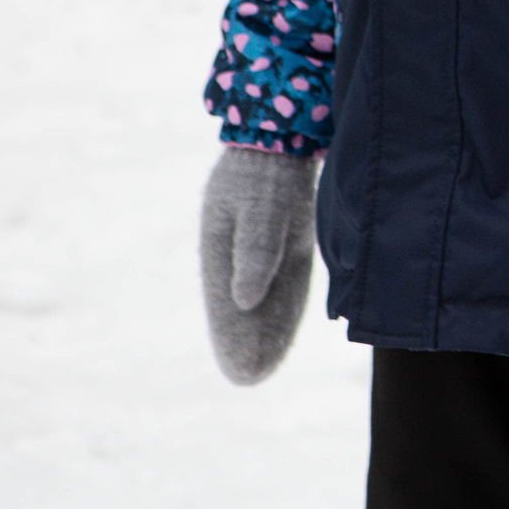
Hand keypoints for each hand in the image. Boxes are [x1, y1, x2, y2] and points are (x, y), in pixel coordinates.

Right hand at [199, 146, 317, 384]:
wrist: (285, 129)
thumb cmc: (267, 167)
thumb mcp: (260, 204)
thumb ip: (256, 250)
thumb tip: (245, 301)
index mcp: (220, 242)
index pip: (226, 301)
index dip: (232, 336)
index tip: (239, 369)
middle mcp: (238, 249)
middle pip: (241, 305)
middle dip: (245, 341)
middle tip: (248, 379)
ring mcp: (263, 244)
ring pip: (263, 297)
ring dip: (262, 329)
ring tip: (261, 369)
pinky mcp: (287, 237)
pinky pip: (283, 280)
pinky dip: (281, 306)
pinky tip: (280, 330)